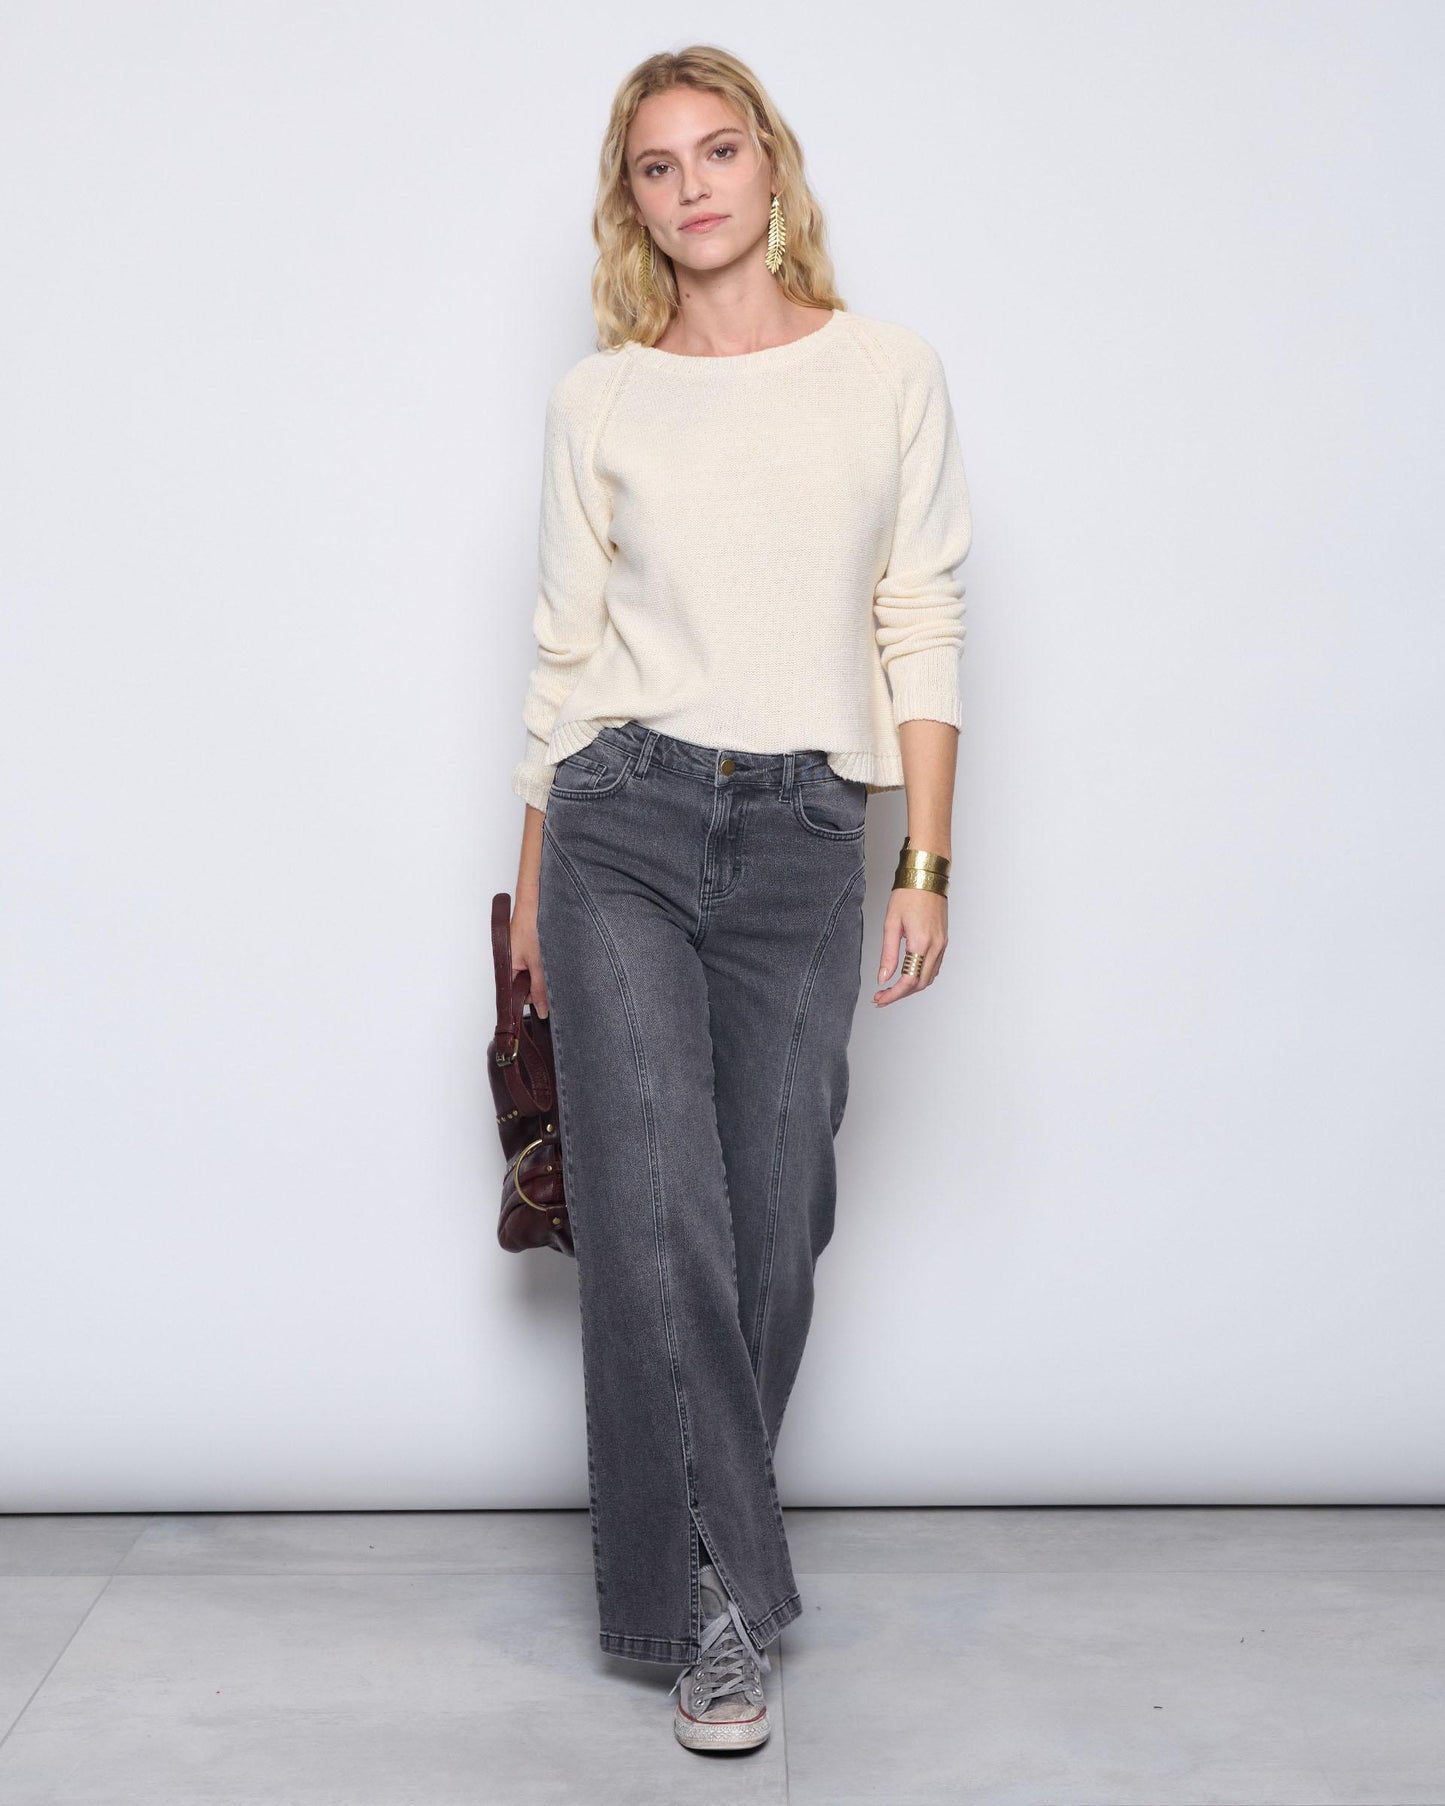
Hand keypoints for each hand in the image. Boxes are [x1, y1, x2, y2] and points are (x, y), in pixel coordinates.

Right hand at [510, 894, 549, 1017]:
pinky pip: (540, 963)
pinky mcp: (533, 947)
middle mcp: (513, 961)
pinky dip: (548, 963)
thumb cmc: (531, 924)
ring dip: (546, 973)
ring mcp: (523, 953)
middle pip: (527, 985)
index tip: (545, 1002)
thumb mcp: (538, 962)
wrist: (536, 901)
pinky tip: (556, 957)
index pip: (516, 993)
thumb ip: (540, 988)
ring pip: (536, 974)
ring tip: (553, 962)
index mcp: (508, 966)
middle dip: (540, 985)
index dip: (531, 999)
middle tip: (552, 978)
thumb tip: (542, 1009)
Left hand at [873, 888, 946, 1005]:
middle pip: (920, 984)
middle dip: (900, 994)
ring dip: (911, 987)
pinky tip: (907, 975)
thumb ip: (888, 955)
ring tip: (891, 988)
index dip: (893, 995)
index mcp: (921, 943)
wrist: (926, 876)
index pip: (908, 981)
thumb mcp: (891, 924)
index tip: (879, 999)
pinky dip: (921, 976)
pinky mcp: (943, 940)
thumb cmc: (909, 894)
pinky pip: (934, 967)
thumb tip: (883, 977)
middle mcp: (936, 946)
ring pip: (929, 978)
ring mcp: (942, 944)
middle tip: (881, 997)